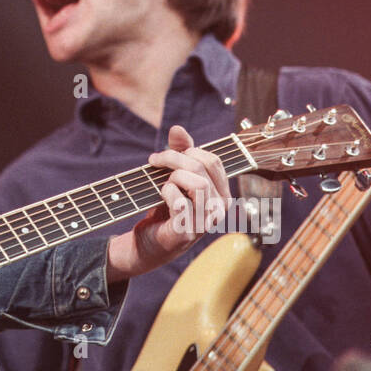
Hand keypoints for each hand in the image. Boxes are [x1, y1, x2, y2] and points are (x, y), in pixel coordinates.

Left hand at [108, 124, 232, 280]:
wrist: (149, 243)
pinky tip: (162, 197)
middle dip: (174, 158)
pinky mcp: (187, 232)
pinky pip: (181, 203)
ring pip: (198, 183)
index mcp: (221, 194)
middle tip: (154, 160)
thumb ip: (180, 152)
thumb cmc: (166, 209)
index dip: (188, 150)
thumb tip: (177, 128)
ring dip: (173, 177)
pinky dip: (168, 194)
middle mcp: (219, 209)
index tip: (165, 153)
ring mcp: (205, 222)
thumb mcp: (174, 177)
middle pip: (202, 168)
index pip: (213, 160)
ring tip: (162, 183)